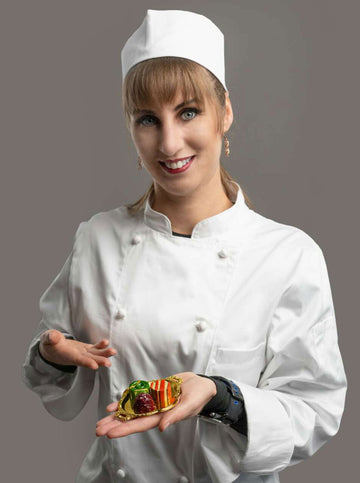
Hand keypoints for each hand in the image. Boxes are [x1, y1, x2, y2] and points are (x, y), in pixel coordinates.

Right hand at [39, 329, 116, 369]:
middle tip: (108, 363)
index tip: (95, 366)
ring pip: (94, 354)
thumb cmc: (49, 344)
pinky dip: (101, 346)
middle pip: (89, 360)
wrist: (52, 348)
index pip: (78, 360)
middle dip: (99, 361)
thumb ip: (50, 338)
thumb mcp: (47, 339)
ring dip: (104, 354)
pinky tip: (106, 342)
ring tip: (113, 352)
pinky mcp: (85, 348)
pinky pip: (94, 348)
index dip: (86, 362)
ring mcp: (82, 352)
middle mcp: (76, 356)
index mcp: (67, 356)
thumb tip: (52, 337)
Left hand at [95, 372, 216, 437]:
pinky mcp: (153, 391)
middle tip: (98, 429)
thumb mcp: (189, 405)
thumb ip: (175, 416)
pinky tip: (114, 405)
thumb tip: (161, 428)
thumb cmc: (199, 396)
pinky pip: (136, 397)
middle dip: (115, 424)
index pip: (140, 425)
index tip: (110, 434)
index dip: (124, 429)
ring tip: (101, 420)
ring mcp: (153, 401)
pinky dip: (125, 400)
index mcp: (163, 416)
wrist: (202, 383)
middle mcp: (155, 411)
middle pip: (131, 419)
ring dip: (116, 414)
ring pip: (131, 409)